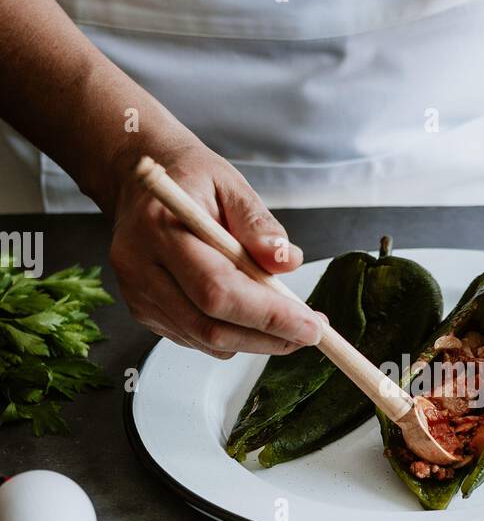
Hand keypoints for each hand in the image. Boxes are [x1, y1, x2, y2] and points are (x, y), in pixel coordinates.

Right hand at [107, 135, 323, 357]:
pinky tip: (250, 315)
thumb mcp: (231, 185)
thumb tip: (286, 262)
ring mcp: (137, 294)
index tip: (311, 325)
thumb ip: (259, 225)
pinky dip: (232, 336)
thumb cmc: (190, 180)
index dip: (269, 315)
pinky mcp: (142, 311)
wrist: (141, 183)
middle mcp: (140, 267)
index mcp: (161, 228)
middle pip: (210, 325)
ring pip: (205, 340)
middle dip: (268, 336)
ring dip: (255, 340)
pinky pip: (195, 339)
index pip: (218, 289)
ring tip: (288, 323)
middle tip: (309, 331)